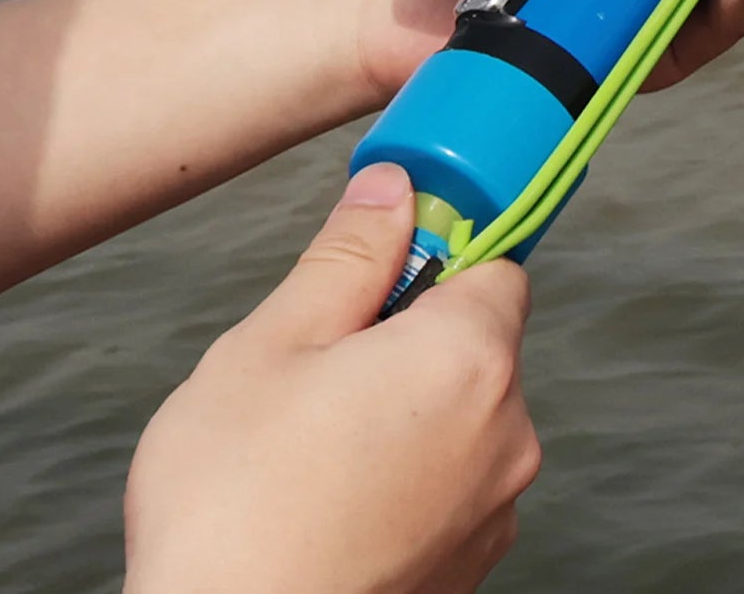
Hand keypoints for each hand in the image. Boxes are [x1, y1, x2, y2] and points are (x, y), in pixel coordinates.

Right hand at [124, 165, 538, 593]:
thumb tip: (393, 187)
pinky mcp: (472, 567)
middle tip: (321, 370)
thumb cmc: (236, 508)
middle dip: (411, 337)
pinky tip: (335, 500)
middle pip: (479, 342)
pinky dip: (410, 476)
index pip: (497, 263)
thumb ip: (348, 256)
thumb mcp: (273, 346)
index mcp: (469, 359)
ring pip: (463, 416)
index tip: (384, 267)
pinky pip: (454, 483)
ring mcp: (495, 508)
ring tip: (316, 447)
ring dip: (409, 411)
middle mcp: (507, 433)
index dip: (441, 251)